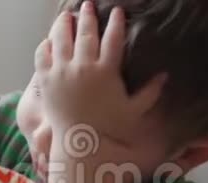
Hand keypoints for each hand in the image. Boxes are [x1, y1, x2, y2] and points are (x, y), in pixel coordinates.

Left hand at [35, 2, 166, 150]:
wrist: (78, 144)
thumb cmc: (108, 130)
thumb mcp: (134, 111)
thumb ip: (150, 92)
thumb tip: (165, 76)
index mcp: (106, 72)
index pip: (113, 39)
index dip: (116, 23)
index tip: (117, 11)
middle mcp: (82, 68)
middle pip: (85, 34)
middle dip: (87, 17)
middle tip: (88, 5)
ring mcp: (61, 73)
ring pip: (60, 40)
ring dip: (63, 25)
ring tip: (66, 16)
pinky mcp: (45, 82)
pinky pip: (42, 57)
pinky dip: (44, 46)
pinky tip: (48, 41)